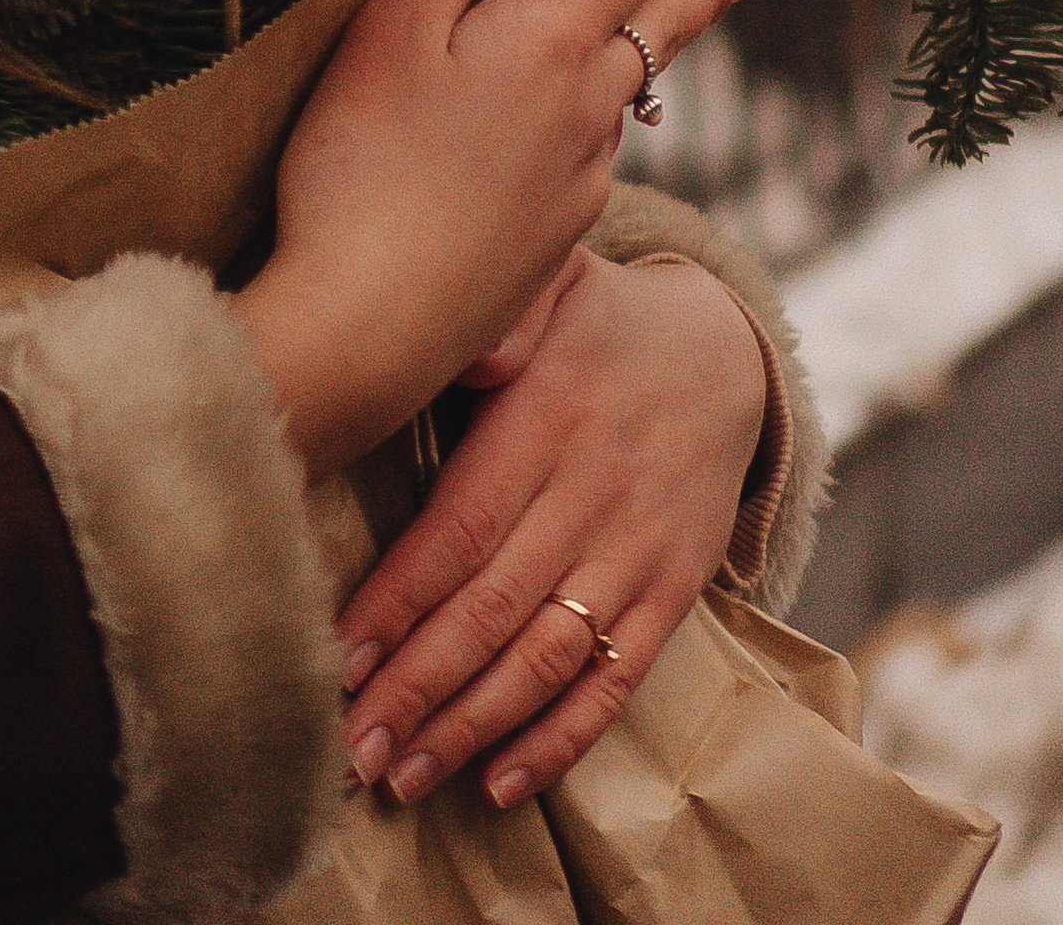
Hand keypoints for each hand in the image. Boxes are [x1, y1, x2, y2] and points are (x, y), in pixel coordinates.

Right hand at [233, 0, 755, 481]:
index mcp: (550, 44)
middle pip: (656, 36)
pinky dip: (595, 126)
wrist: (368, 327)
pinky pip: (591, 160)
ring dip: (643, 59)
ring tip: (643, 39)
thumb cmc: (363, 161)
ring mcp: (577, 185)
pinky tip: (566, 139)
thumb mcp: (395, 25)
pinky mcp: (553, 244)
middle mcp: (585, 112)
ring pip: (623, 103)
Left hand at [334, 252, 771, 808]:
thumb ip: (502, 311)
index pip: (462, 528)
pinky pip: (616, 681)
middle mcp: (592, 497)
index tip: (339, 656)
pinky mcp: (673, 593)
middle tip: (351, 748)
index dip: (400, 600)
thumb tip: (459, 345)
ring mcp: (637, 554)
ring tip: (402, 778)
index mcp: (546, 421)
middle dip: (418, 687)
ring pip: (549, 659)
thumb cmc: (596, 319)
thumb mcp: (552, 279)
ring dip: (472, 728)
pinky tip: (501, 783)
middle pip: (494, 610)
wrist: (723, 352)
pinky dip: (562, 740)